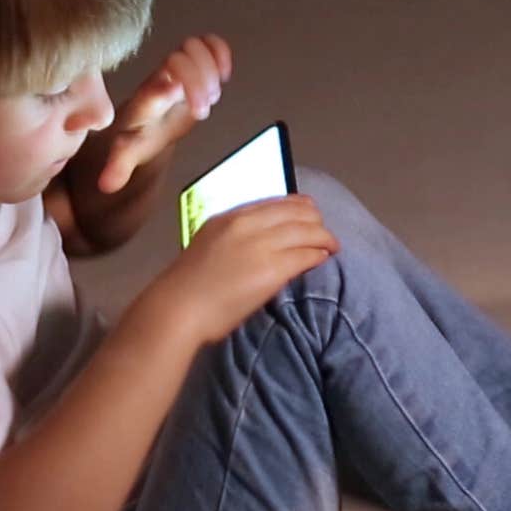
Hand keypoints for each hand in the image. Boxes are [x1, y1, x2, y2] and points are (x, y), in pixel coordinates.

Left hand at [98, 34, 232, 193]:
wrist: (146, 118)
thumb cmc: (141, 133)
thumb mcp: (130, 152)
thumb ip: (119, 165)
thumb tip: (106, 185)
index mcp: (147, 98)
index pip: (156, 86)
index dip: (175, 90)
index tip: (194, 108)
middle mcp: (163, 76)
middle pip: (181, 57)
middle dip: (200, 82)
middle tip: (202, 111)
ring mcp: (180, 66)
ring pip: (196, 46)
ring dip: (212, 70)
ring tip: (213, 97)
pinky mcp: (196, 60)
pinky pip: (209, 43)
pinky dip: (221, 52)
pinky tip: (224, 74)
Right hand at [152, 194, 339, 344]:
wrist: (179, 308)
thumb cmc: (187, 286)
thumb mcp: (207, 245)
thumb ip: (232, 238)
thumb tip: (257, 243)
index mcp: (229, 217)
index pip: (274, 202)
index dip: (298, 206)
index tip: (308, 213)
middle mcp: (247, 224)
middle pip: (296, 212)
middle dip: (316, 221)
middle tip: (324, 232)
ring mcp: (261, 245)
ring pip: (308, 231)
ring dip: (324, 237)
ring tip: (331, 246)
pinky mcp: (273, 269)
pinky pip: (307, 254)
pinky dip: (319, 254)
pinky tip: (323, 258)